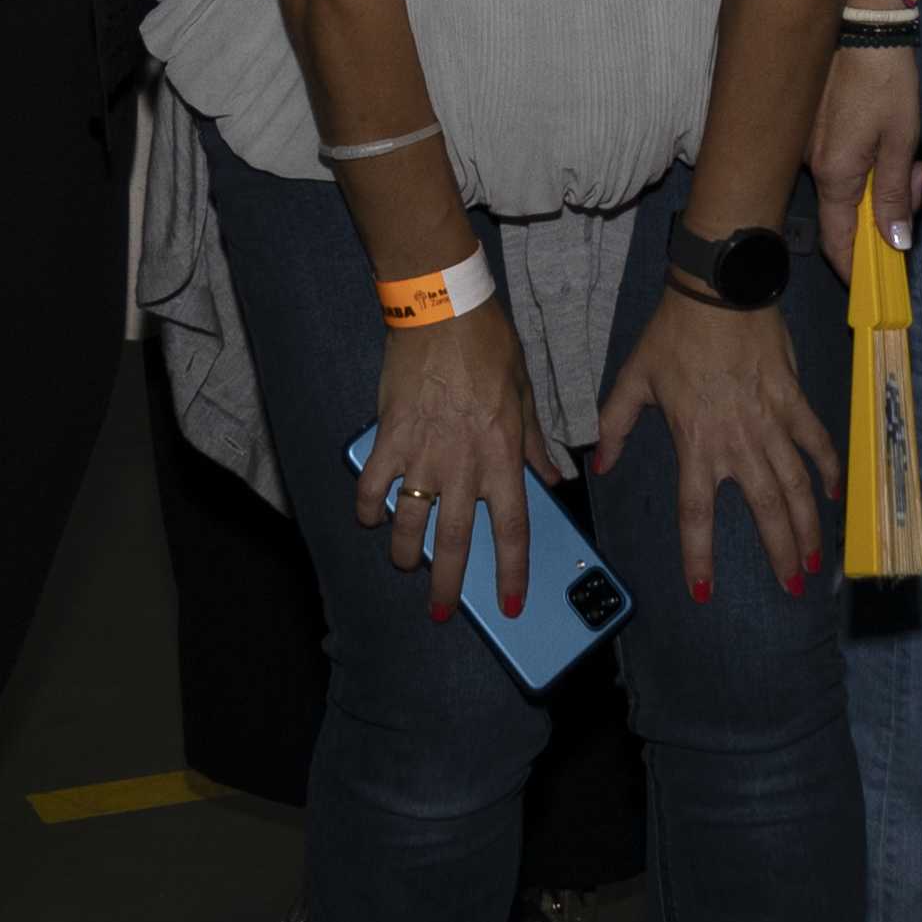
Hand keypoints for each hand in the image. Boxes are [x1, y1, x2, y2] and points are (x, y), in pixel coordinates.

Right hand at [358, 299, 553, 623]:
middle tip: (441, 612)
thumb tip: (553, 476)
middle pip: (454, 542)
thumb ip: (535, 442)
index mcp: (503, 456)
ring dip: (404, 551)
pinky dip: (368, 506)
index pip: (511, 530)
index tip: (508, 604)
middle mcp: (464, 464)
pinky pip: (372, 486)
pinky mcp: (389, 436)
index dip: (510, 573)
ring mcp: (423, 453)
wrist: (443, 309)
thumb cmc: (489, 346)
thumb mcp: (526, 394)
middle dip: (446, 585)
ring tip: (404, 563)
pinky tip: (370, 515)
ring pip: (409, 523)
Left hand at [597, 282, 836, 602]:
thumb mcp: (634, 378)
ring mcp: (772, 422)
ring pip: (797, 486)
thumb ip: (615, 425)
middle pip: (764, 510)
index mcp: (695, 442)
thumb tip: (600, 463)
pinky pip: (817, 441)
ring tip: (817, 561)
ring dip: (809, 526)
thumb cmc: (674, 332)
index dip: (699, 556)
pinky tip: (836, 495)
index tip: (703, 591)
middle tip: (793, 587)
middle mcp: (738, 441)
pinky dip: (829, 468)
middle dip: (781, 553)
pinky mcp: (795, 399)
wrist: (720, 289)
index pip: (696, 513)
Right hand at [806, 43, 921, 275]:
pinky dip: (867, 163)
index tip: (875, 285)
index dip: (855, 269)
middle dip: (887, 212)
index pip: (837, 241)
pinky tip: (890, 140)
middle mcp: (814, 164)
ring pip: (846, 187)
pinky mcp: (813, 127)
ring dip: (882, 183)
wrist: (863, 22)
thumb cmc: (886, 79)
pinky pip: (839, 163)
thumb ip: (897, 193)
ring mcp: (809, 145)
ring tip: (914, 156)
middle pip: (848, 213)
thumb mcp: (903, 139)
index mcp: (835, 173)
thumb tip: (895, 242)